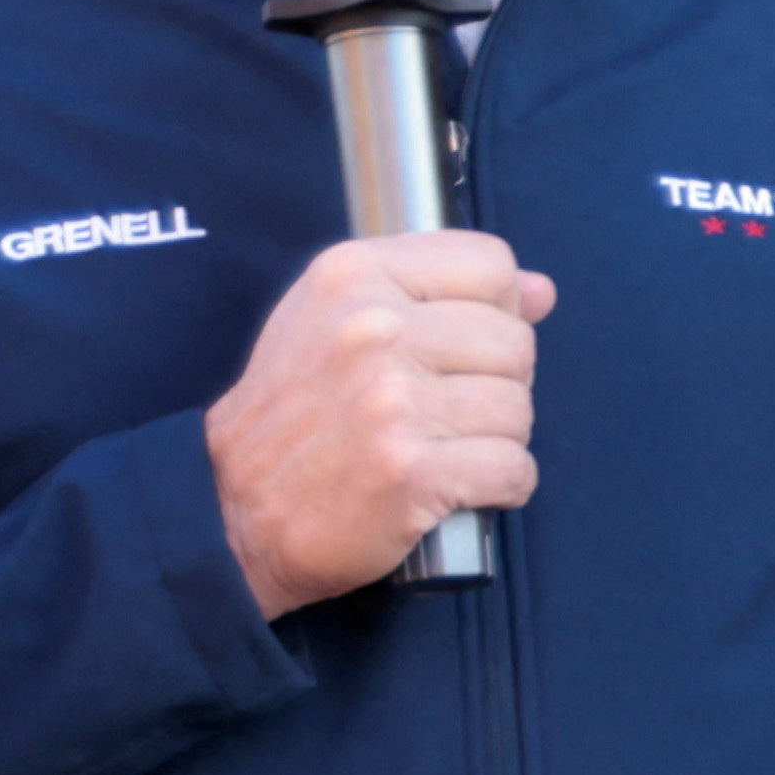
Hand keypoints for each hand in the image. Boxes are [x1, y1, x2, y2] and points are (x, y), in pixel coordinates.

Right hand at [207, 231, 550, 619]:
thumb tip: (541, 291)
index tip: (468, 346)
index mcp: (353, 276)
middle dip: (499, 384)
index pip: (490, 265)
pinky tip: (461, 487)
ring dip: (499, 439)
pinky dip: (503, 486)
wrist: (232, 509)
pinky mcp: (410, 472)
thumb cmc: (292, 415)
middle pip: (513, 343)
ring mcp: (391, 401)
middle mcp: (373, 329)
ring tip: (449, 449)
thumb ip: (435, 293)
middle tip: (452, 412)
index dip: (498, 310)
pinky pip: (512, 469)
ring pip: (517, 408)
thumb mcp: (336, 321)